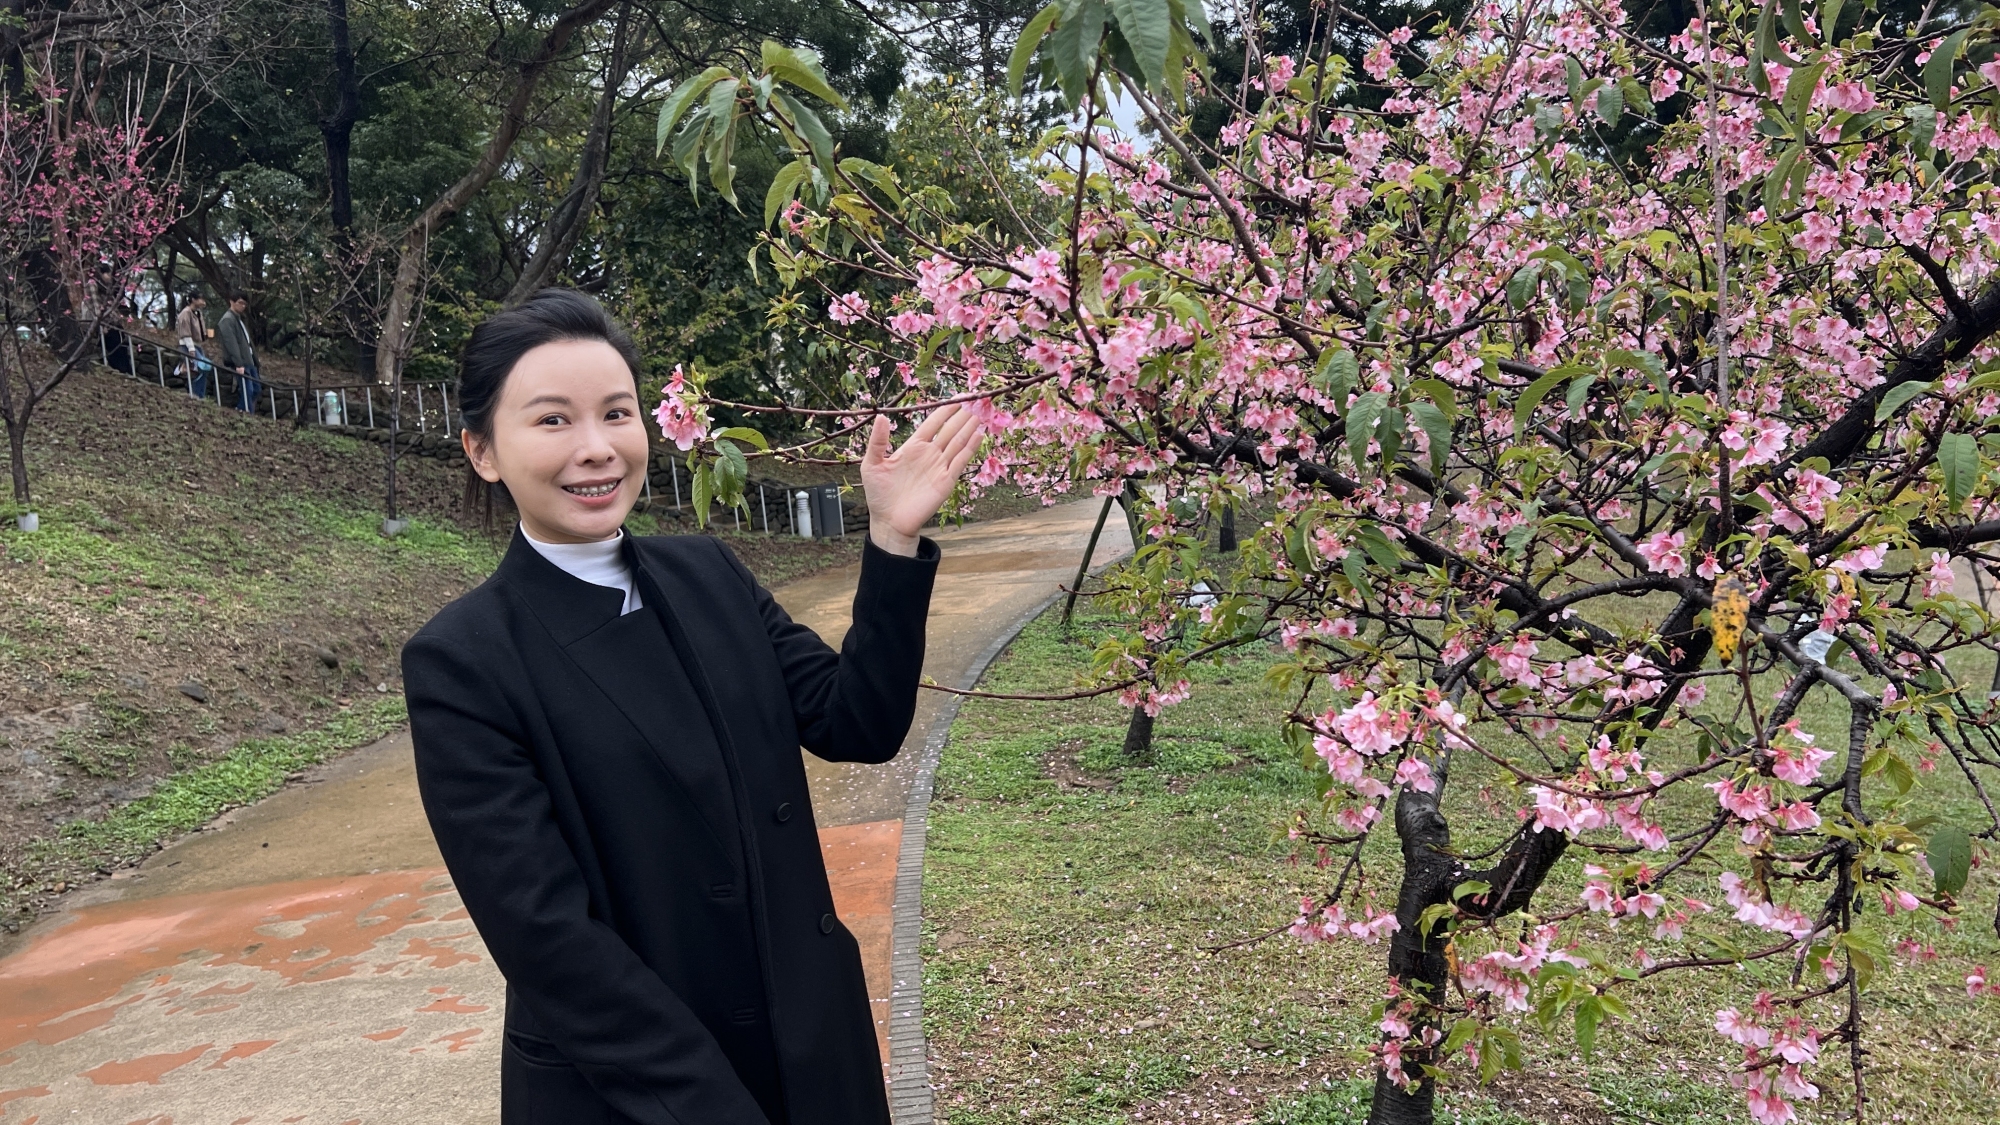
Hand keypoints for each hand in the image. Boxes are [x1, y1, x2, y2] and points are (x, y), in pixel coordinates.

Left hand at [859, 404, 982, 556]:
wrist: (888, 522)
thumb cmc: (879, 494)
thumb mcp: (871, 464)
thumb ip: (877, 441)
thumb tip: (881, 416)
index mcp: (913, 446)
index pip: (933, 423)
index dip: (945, 410)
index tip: (958, 397)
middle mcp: (930, 454)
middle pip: (950, 430)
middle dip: (962, 415)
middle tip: (976, 399)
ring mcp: (939, 467)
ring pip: (958, 443)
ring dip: (969, 428)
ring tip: (981, 413)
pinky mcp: (946, 482)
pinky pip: (960, 462)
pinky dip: (970, 449)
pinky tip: (978, 435)